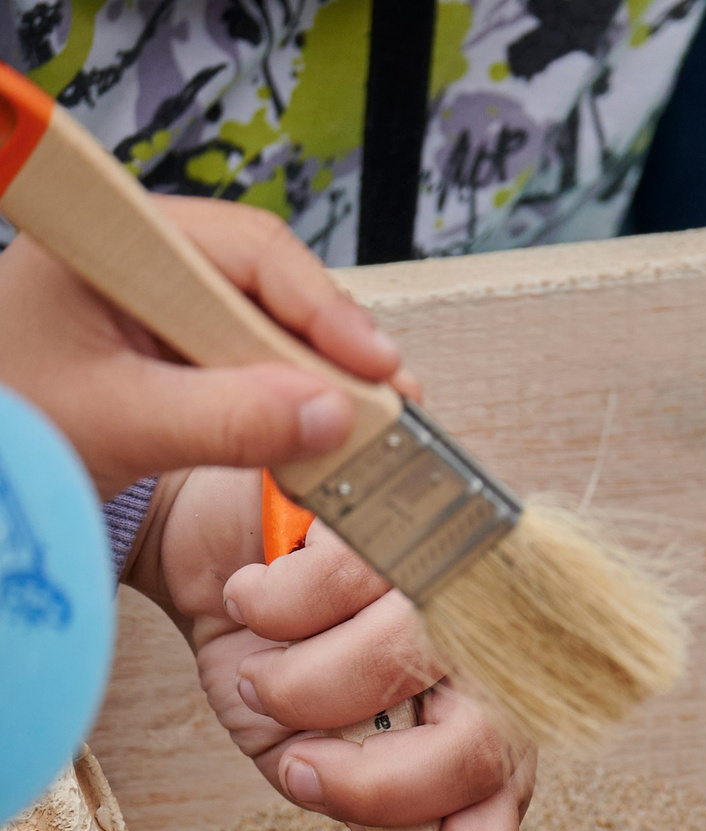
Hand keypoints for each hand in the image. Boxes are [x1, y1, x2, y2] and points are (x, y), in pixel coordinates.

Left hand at [0, 196, 413, 495]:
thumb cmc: (11, 430)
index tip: (373, 363)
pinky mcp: (172, 351)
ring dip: (316, 376)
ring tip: (363, 421)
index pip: (250, 250)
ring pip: (267, 326)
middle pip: (271, 286)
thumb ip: (226, 420)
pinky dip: (287, 398)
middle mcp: (144, 263)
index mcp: (115, 245)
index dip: (323, 306)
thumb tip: (331, 416)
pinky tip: (315, 429)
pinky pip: (248, 362)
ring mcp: (160, 307)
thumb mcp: (120, 423)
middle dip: (333, 346)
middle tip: (388, 401)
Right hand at [127, 468, 535, 830]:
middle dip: (378, 779)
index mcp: (478, 723)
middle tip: (300, 770)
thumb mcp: (306, 752)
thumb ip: (361, 804)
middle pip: (481, 739)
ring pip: (408, 655)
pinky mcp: (405, 508)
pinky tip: (259, 597)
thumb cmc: (277, 657)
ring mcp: (458, 575)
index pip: (507, 798)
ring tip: (263, 670)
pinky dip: (280, 602)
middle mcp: (490, 653)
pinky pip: (349, 576)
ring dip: (306, 682)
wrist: (215, 560)